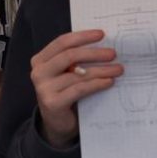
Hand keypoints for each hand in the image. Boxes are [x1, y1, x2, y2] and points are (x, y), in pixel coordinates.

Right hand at [30, 30, 122, 147]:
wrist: (57, 123)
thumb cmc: (66, 93)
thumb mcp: (67, 73)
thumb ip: (76, 60)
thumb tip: (103, 44)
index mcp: (41, 60)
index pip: (62, 42)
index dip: (83, 36)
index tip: (101, 34)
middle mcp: (39, 72)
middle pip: (69, 55)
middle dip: (94, 53)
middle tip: (113, 53)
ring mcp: (44, 88)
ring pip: (78, 74)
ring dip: (101, 70)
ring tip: (117, 69)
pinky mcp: (53, 103)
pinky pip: (79, 89)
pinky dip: (96, 84)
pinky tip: (109, 82)